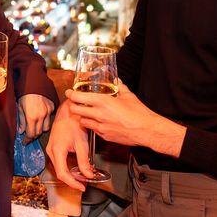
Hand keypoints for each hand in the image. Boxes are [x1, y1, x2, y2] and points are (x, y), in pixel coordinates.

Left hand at [17, 93, 54, 140]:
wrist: (34, 82)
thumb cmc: (24, 94)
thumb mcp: (19, 107)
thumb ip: (21, 120)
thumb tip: (21, 131)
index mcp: (31, 117)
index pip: (31, 134)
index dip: (27, 139)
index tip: (25, 141)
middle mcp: (41, 116)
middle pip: (39, 133)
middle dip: (33, 135)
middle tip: (29, 135)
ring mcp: (48, 112)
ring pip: (46, 128)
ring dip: (40, 129)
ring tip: (35, 127)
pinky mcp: (52, 108)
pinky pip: (50, 118)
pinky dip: (45, 120)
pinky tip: (41, 118)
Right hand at [45, 101, 93, 191]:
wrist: (68, 111)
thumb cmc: (74, 122)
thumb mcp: (82, 143)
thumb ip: (84, 161)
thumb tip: (88, 175)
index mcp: (57, 150)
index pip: (62, 174)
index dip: (72, 183)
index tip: (82, 187)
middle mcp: (51, 150)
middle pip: (60, 172)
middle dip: (72, 180)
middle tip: (83, 183)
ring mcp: (50, 148)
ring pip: (59, 167)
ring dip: (69, 174)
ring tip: (81, 177)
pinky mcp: (53, 147)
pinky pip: (58, 161)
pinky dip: (67, 167)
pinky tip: (75, 168)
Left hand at [66, 78, 185, 157]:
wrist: (147, 130)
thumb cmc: (139, 113)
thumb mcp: (128, 95)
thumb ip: (119, 87)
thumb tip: (116, 81)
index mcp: (103, 102)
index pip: (79, 97)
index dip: (71, 94)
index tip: (69, 92)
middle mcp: (99, 114)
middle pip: (75, 110)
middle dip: (73, 106)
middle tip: (75, 103)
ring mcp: (101, 127)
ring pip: (82, 121)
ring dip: (82, 116)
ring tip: (86, 112)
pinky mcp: (104, 136)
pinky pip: (93, 130)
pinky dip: (92, 125)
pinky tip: (98, 121)